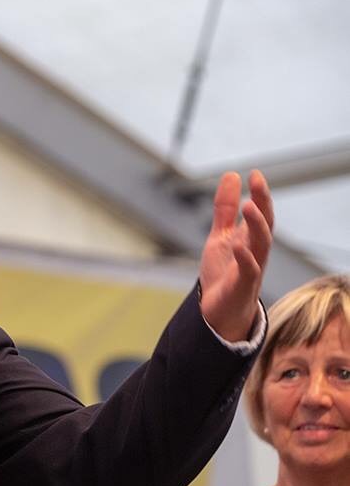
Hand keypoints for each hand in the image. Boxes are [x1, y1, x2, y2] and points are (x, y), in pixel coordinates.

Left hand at [198, 170, 273, 342]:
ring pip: (261, 246)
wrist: (219, 312)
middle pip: (265, 225)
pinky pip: (249, 272)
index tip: (254, 173)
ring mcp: (251, 269)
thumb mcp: (221, 235)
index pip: (261, 214)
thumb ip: (225, 209)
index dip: (260, 194)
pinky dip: (245, 258)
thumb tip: (231, 175)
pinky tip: (237, 245)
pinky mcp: (242, 287)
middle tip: (257, 181)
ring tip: (248, 206)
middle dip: (263, 203)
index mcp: (250, 239)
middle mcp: (255, 252)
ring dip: (257, 226)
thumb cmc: (225, 273)